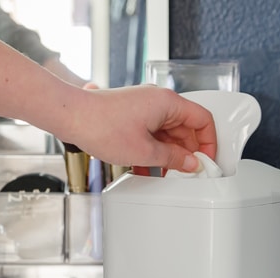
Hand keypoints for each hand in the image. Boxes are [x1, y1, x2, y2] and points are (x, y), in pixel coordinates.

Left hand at [67, 84, 216, 172]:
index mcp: (168, 103)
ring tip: (166, 175)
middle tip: (186, 173)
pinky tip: (148, 169)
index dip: (209, 143)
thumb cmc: (101, 126)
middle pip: (185, 127)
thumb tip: (190, 163)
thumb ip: (172, 158)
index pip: (203, 120)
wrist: (70, 116)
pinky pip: (151, 133)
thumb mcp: (144, 151)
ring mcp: (143, 106)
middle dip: (187, 152)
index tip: (206, 162)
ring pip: (167, 133)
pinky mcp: (131, 114)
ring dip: (168, 154)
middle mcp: (158, 101)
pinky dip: (153, 150)